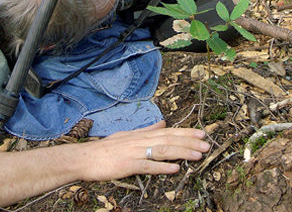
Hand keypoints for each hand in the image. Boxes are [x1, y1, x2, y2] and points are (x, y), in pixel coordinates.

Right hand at [75, 121, 210, 181]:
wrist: (84, 157)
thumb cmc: (105, 149)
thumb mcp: (127, 135)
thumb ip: (146, 130)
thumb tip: (163, 122)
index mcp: (141, 134)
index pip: (168, 131)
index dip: (186, 132)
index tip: (201, 133)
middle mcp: (140, 141)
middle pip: (169, 139)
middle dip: (190, 142)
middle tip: (207, 144)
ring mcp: (134, 152)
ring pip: (163, 150)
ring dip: (182, 152)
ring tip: (198, 155)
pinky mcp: (128, 165)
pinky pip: (147, 166)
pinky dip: (162, 167)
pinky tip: (175, 169)